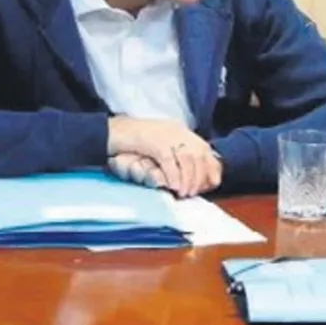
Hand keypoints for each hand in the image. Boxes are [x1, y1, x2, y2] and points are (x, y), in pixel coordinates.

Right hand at [107, 117, 221, 196]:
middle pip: (199, 154)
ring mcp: (166, 135)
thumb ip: (176, 155)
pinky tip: (174, 187)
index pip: (204, 148)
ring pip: (188, 158)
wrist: (114, 131)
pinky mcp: (155, 142)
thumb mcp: (160, 145)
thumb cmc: (134, 142)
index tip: (211, 184)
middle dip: (200, 176)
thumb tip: (192, 173)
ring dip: (188, 179)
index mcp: (179, 131)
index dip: (211, 167)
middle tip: (195, 192)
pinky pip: (169, 161)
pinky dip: (174, 176)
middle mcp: (176, 131)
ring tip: (184, 193)